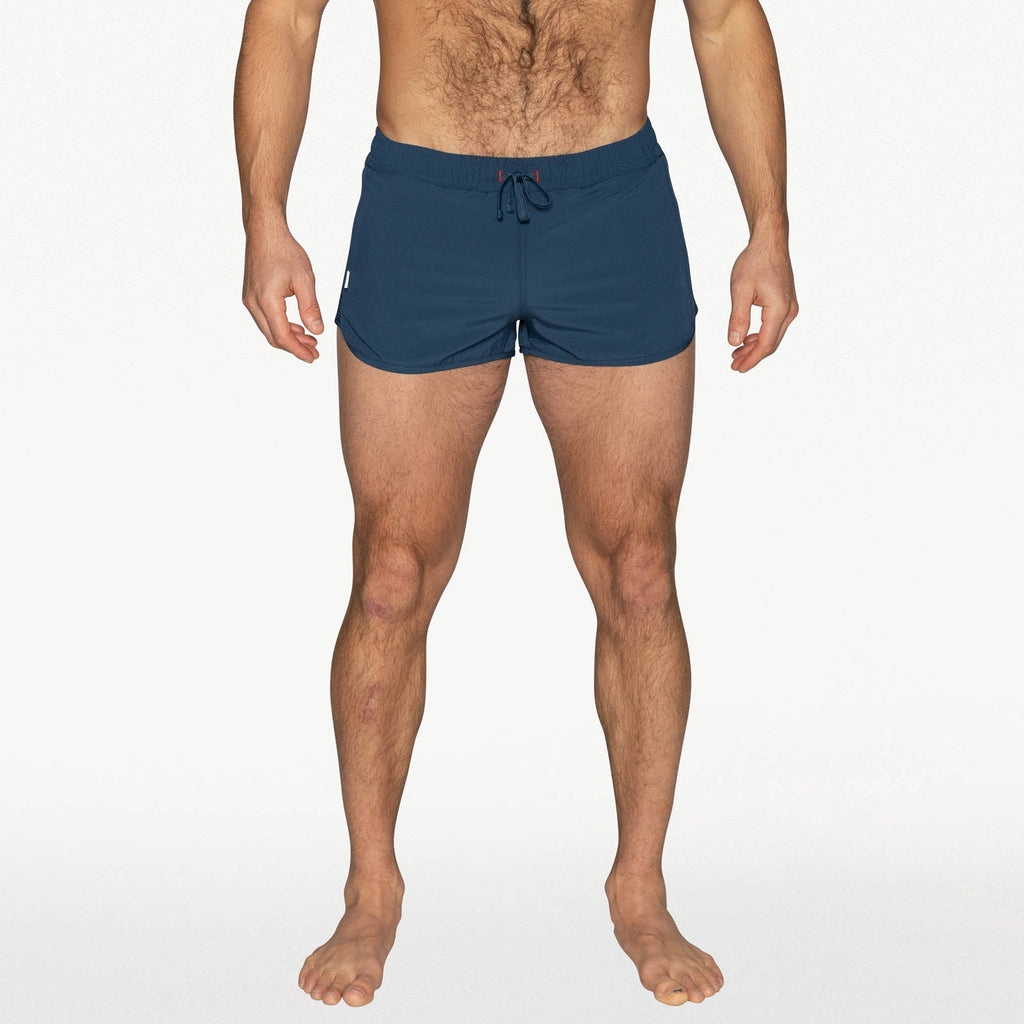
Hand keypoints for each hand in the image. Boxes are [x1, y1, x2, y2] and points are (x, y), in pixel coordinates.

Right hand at [242, 219, 323, 362]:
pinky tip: (296, 326)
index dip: (298, 350)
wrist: (265, 232)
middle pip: (274, 337)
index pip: (283, 337)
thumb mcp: (304, 279)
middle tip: (314, 351)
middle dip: (295, 347)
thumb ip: (310, 307)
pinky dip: (280, 326)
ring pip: (268, 330)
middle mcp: (253, 304)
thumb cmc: (284, 251)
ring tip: (309, 339)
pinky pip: (265, 319)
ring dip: (288, 337)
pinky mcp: (250, 295)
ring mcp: (249, 300)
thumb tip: (317, 331)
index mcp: (267, 301)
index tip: (312, 358)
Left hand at [727, 235, 798, 372]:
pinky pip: (774, 327)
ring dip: (755, 347)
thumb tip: (734, 342)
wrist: (769, 242)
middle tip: (733, 365)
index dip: (751, 360)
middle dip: (752, 357)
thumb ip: (738, 318)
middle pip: (771, 344)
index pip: (765, 344)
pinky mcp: (786, 303)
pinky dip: (760, 336)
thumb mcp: (740, 290)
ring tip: (736, 354)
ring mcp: (790, 307)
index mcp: (779, 309)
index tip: (737, 369)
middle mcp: (789, 311)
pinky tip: (747, 339)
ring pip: (773, 336)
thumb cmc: (755, 261)